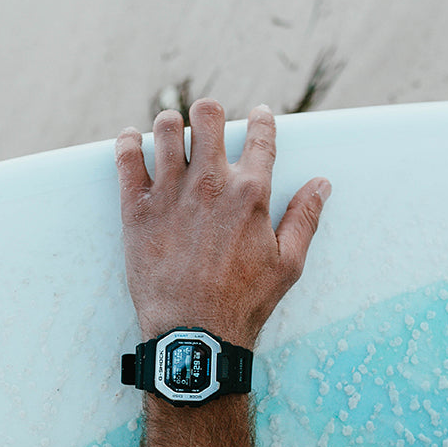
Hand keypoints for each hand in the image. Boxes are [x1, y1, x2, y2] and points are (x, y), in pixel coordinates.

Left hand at [115, 98, 330, 349]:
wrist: (193, 333)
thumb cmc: (243, 303)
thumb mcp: (287, 264)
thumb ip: (304, 219)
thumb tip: (321, 184)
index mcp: (250, 193)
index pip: (260, 135)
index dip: (261, 119)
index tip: (257, 116)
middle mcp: (210, 183)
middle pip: (208, 115)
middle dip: (210, 113)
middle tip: (209, 125)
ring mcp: (170, 193)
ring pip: (166, 127)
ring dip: (171, 124)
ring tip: (173, 133)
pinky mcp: (137, 208)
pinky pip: (126, 156)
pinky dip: (128, 142)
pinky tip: (132, 141)